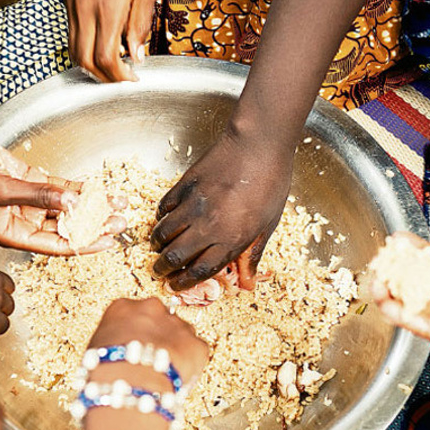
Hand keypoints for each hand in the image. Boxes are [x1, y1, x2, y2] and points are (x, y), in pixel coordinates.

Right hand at [0, 130, 124, 255]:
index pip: (56, 245)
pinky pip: (59, 188)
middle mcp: (23, 221)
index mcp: (13, 234)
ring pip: (66, 207)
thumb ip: (38, 194)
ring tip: (117, 203)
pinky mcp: (29, 182)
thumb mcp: (1, 189)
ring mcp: (27, 201)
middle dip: (95, 224)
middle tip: (121, 220)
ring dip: (91, 205)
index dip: (84, 243)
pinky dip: (78, 188)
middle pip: (66, 227)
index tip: (109, 241)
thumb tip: (71, 200)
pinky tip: (98, 189)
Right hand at [64, 0, 156, 81]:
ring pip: (73, 50)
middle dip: (103, 77)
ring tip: (113, 63)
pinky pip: (71, 32)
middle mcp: (84, 10)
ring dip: (92, 64)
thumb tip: (137, 54)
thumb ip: (141, 23)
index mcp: (108, 8)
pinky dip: (84, 46)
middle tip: (122, 77)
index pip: (106, 58)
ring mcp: (71, 4)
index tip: (133, 77)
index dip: (119, 76)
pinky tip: (102, 41)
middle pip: (85, 61)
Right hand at [87, 298, 210, 383]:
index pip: (132, 314)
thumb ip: (113, 341)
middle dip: (158, 336)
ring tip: (164, 373)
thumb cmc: (105, 373)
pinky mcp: (197, 344)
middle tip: (151, 360)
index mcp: (122, 307)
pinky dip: (191, 364)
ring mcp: (177, 324)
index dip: (135, 334)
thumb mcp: (96, 349)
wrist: (129, 386)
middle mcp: (152, 308)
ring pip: (181, 334)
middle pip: (160, 319)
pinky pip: (197, 352)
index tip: (134, 347)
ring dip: (176, 349)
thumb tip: (117, 351)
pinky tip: (177, 378)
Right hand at [152, 130, 292, 290]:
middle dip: (163, 268)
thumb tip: (247, 283)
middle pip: (175, 256)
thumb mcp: (268, 225)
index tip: (176, 285)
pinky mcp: (184, 185)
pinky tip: (164, 219)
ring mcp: (193, 204)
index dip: (184, 282)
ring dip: (158, 244)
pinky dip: (160, 217)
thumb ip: (252, 254)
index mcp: (231, 240)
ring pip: (163, 232)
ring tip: (158, 247)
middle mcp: (208, 226)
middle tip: (160, 270)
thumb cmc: (271, 182)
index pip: (199, 271)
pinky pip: (164, 207)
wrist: (258, 145)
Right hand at [370, 200, 429, 406]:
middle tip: (380, 258)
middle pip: (418, 277)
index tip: (396, 239)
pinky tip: (388, 305)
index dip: (414, 248)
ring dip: (392, 293)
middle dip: (396, 269)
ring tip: (376, 282)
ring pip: (414, 301)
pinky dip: (403, 315)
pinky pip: (423, 323)